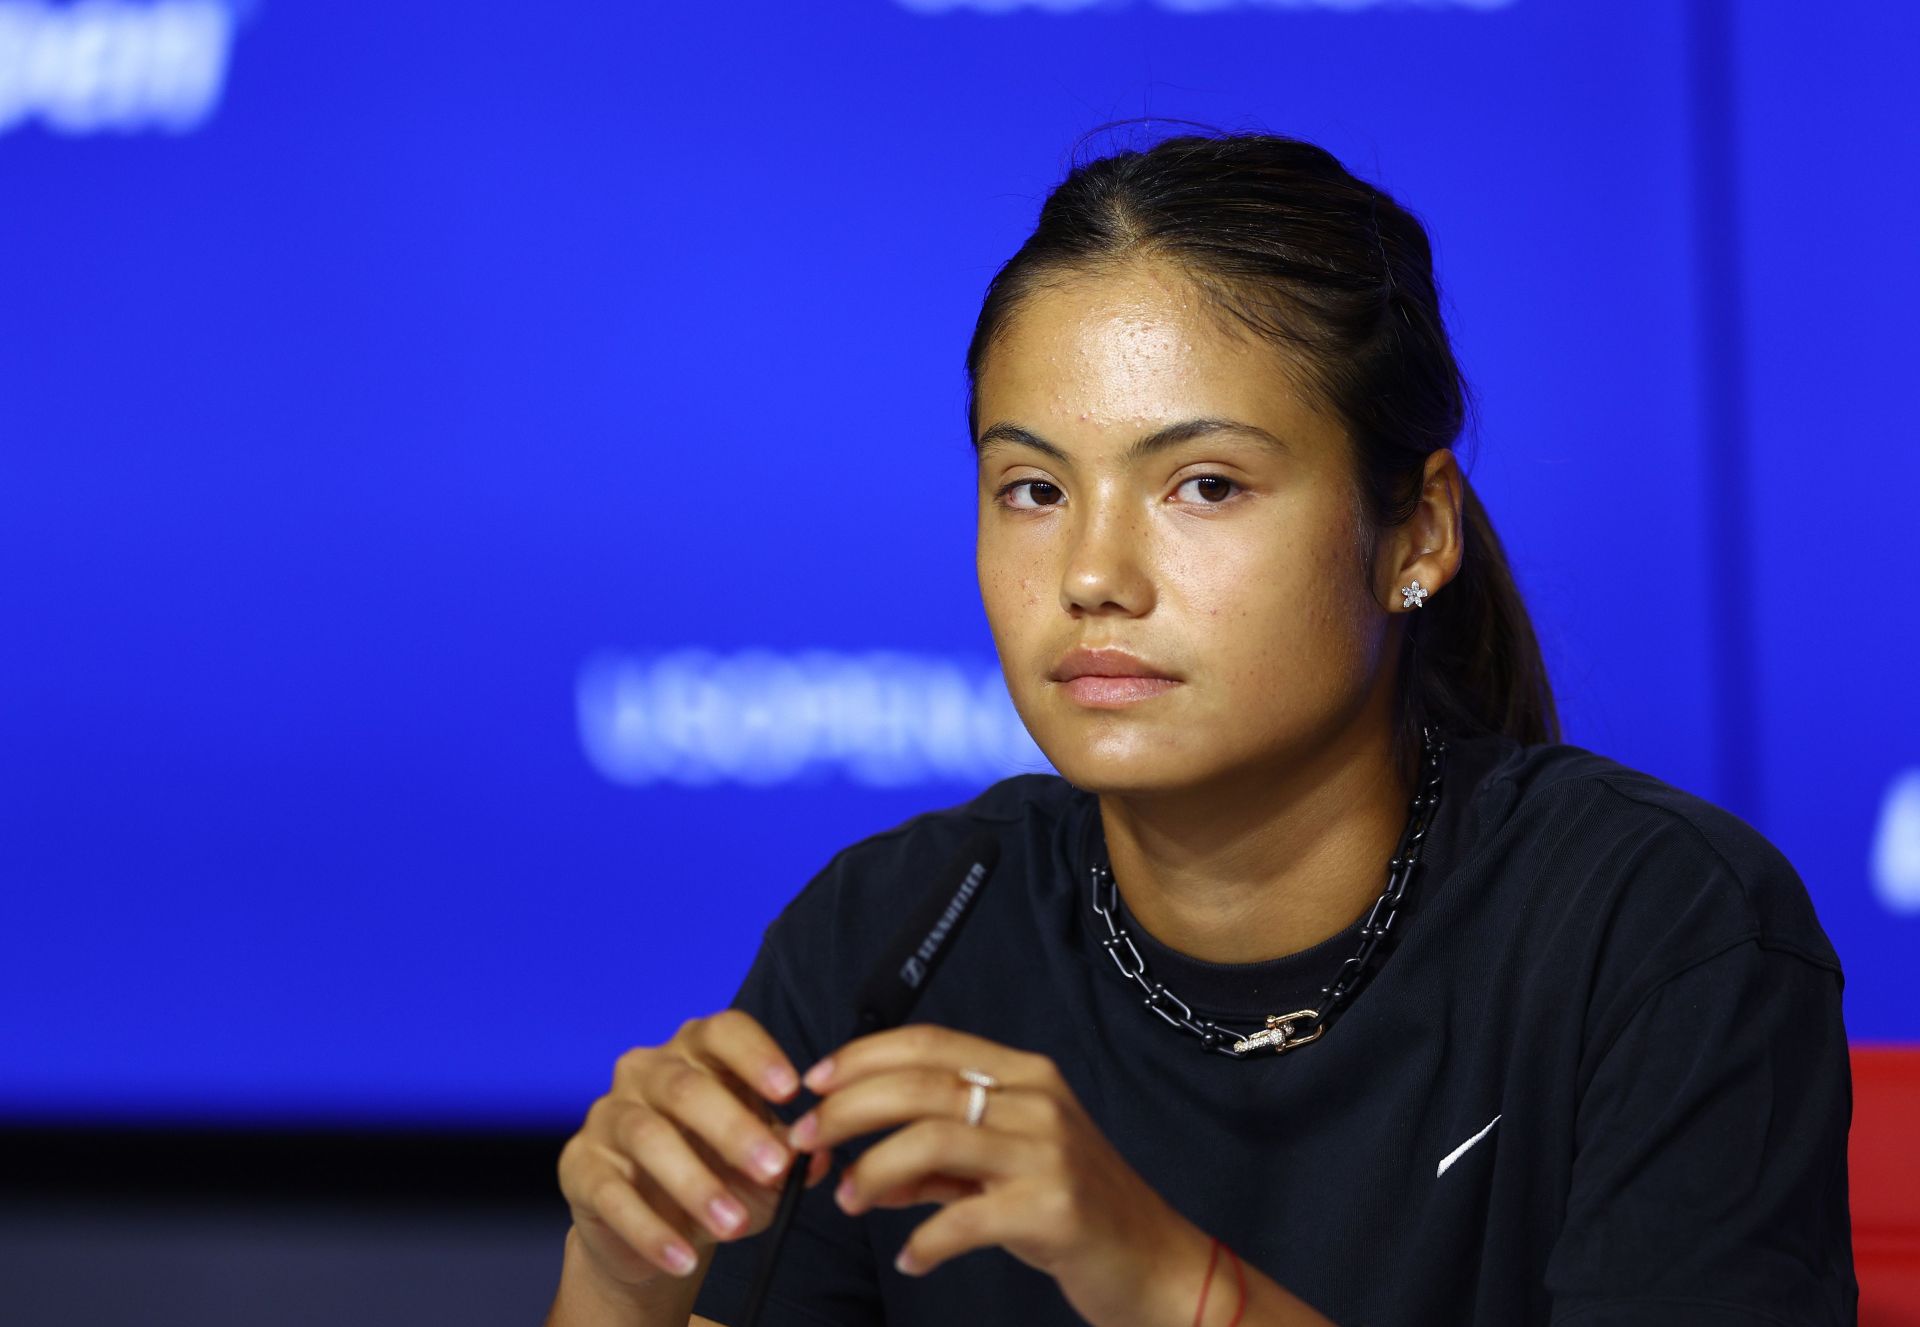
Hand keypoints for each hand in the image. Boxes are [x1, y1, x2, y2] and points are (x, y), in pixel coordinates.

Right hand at [555, 1010, 834, 1300]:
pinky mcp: (580, 1164)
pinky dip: (650, 1230)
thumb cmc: (718, 1174)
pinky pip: (612, 1194)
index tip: (792, 1091)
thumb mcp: (761, 1168)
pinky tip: (683, 1257)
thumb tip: (817, 1158)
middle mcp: (648, 1072)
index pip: (725, 1032)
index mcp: (698, 1054)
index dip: (757, 1055)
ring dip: (695, 1184)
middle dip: (734, 1129)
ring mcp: (608, 1115)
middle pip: (686, 1087)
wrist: (653, 1227)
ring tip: (732, 1224)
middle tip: (772, 1169)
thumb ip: (789, 1158)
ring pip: (648, 1137)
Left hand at [782, 1023, 1198, 1326]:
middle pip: (919, 1084)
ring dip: (872, 1171)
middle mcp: (1037, 1100)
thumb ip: (940, 1162)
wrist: (1157, 1262)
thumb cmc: (1075, 1211)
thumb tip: (864, 1172)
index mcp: (1025, 1075)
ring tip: (848, 1201)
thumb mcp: (1008, 1167)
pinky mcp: (1052, 1209)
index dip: (863, 1056)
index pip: (929, 1042)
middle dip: (847, 1110)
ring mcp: (1048, 1152)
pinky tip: (910, 1259)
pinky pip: (962, 1219)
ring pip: (931, 1140)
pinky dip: (922, 1240)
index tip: (813, 1081)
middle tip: (804, 1142)